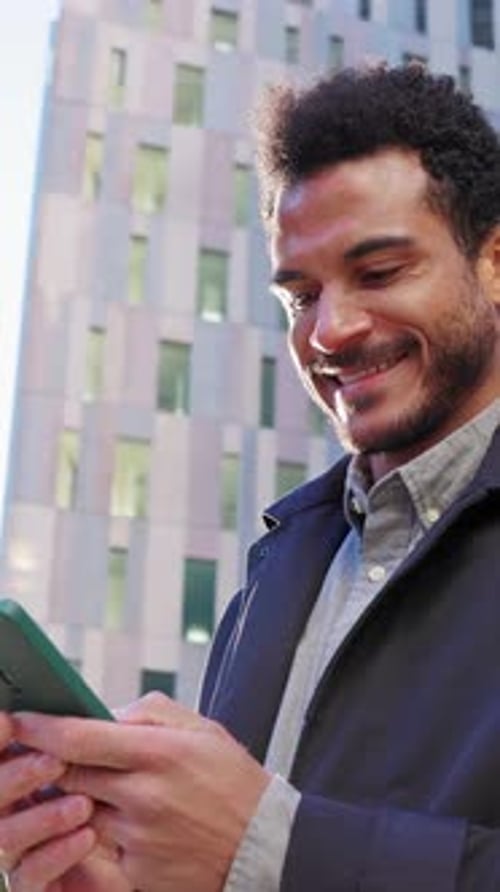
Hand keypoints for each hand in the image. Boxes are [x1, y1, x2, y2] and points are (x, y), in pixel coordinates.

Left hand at [12, 693, 271, 891]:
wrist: (265, 846)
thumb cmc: (232, 781)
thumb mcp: (202, 729)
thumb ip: (149, 713)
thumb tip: (105, 713)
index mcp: (160, 753)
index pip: (81, 738)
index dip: (42, 728)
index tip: (21, 720)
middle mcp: (144, 797)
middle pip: (69, 776)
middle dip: (52, 763)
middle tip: (46, 754)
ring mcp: (139, 840)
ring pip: (79, 812)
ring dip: (76, 798)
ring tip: (93, 787)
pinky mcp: (137, 875)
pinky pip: (100, 849)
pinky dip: (100, 833)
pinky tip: (120, 824)